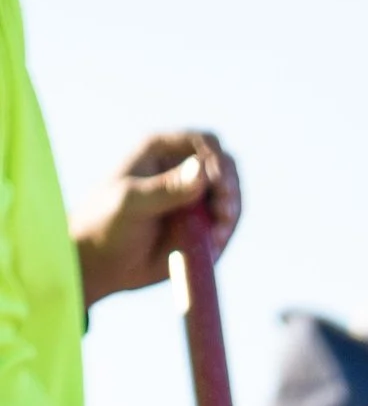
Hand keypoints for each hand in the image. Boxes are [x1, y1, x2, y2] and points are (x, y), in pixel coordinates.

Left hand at [73, 130, 239, 307]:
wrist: (98, 263)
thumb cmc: (104, 223)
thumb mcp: (131, 202)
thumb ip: (166, 188)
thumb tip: (201, 170)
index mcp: (162, 151)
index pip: (205, 143)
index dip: (218, 160)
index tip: (217, 185)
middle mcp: (181, 172)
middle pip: (225, 168)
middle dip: (230, 188)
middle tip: (222, 212)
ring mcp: (192, 201)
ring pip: (230, 198)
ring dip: (231, 213)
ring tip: (219, 232)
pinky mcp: (198, 229)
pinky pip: (224, 226)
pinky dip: (226, 232)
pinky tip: (215, 243)